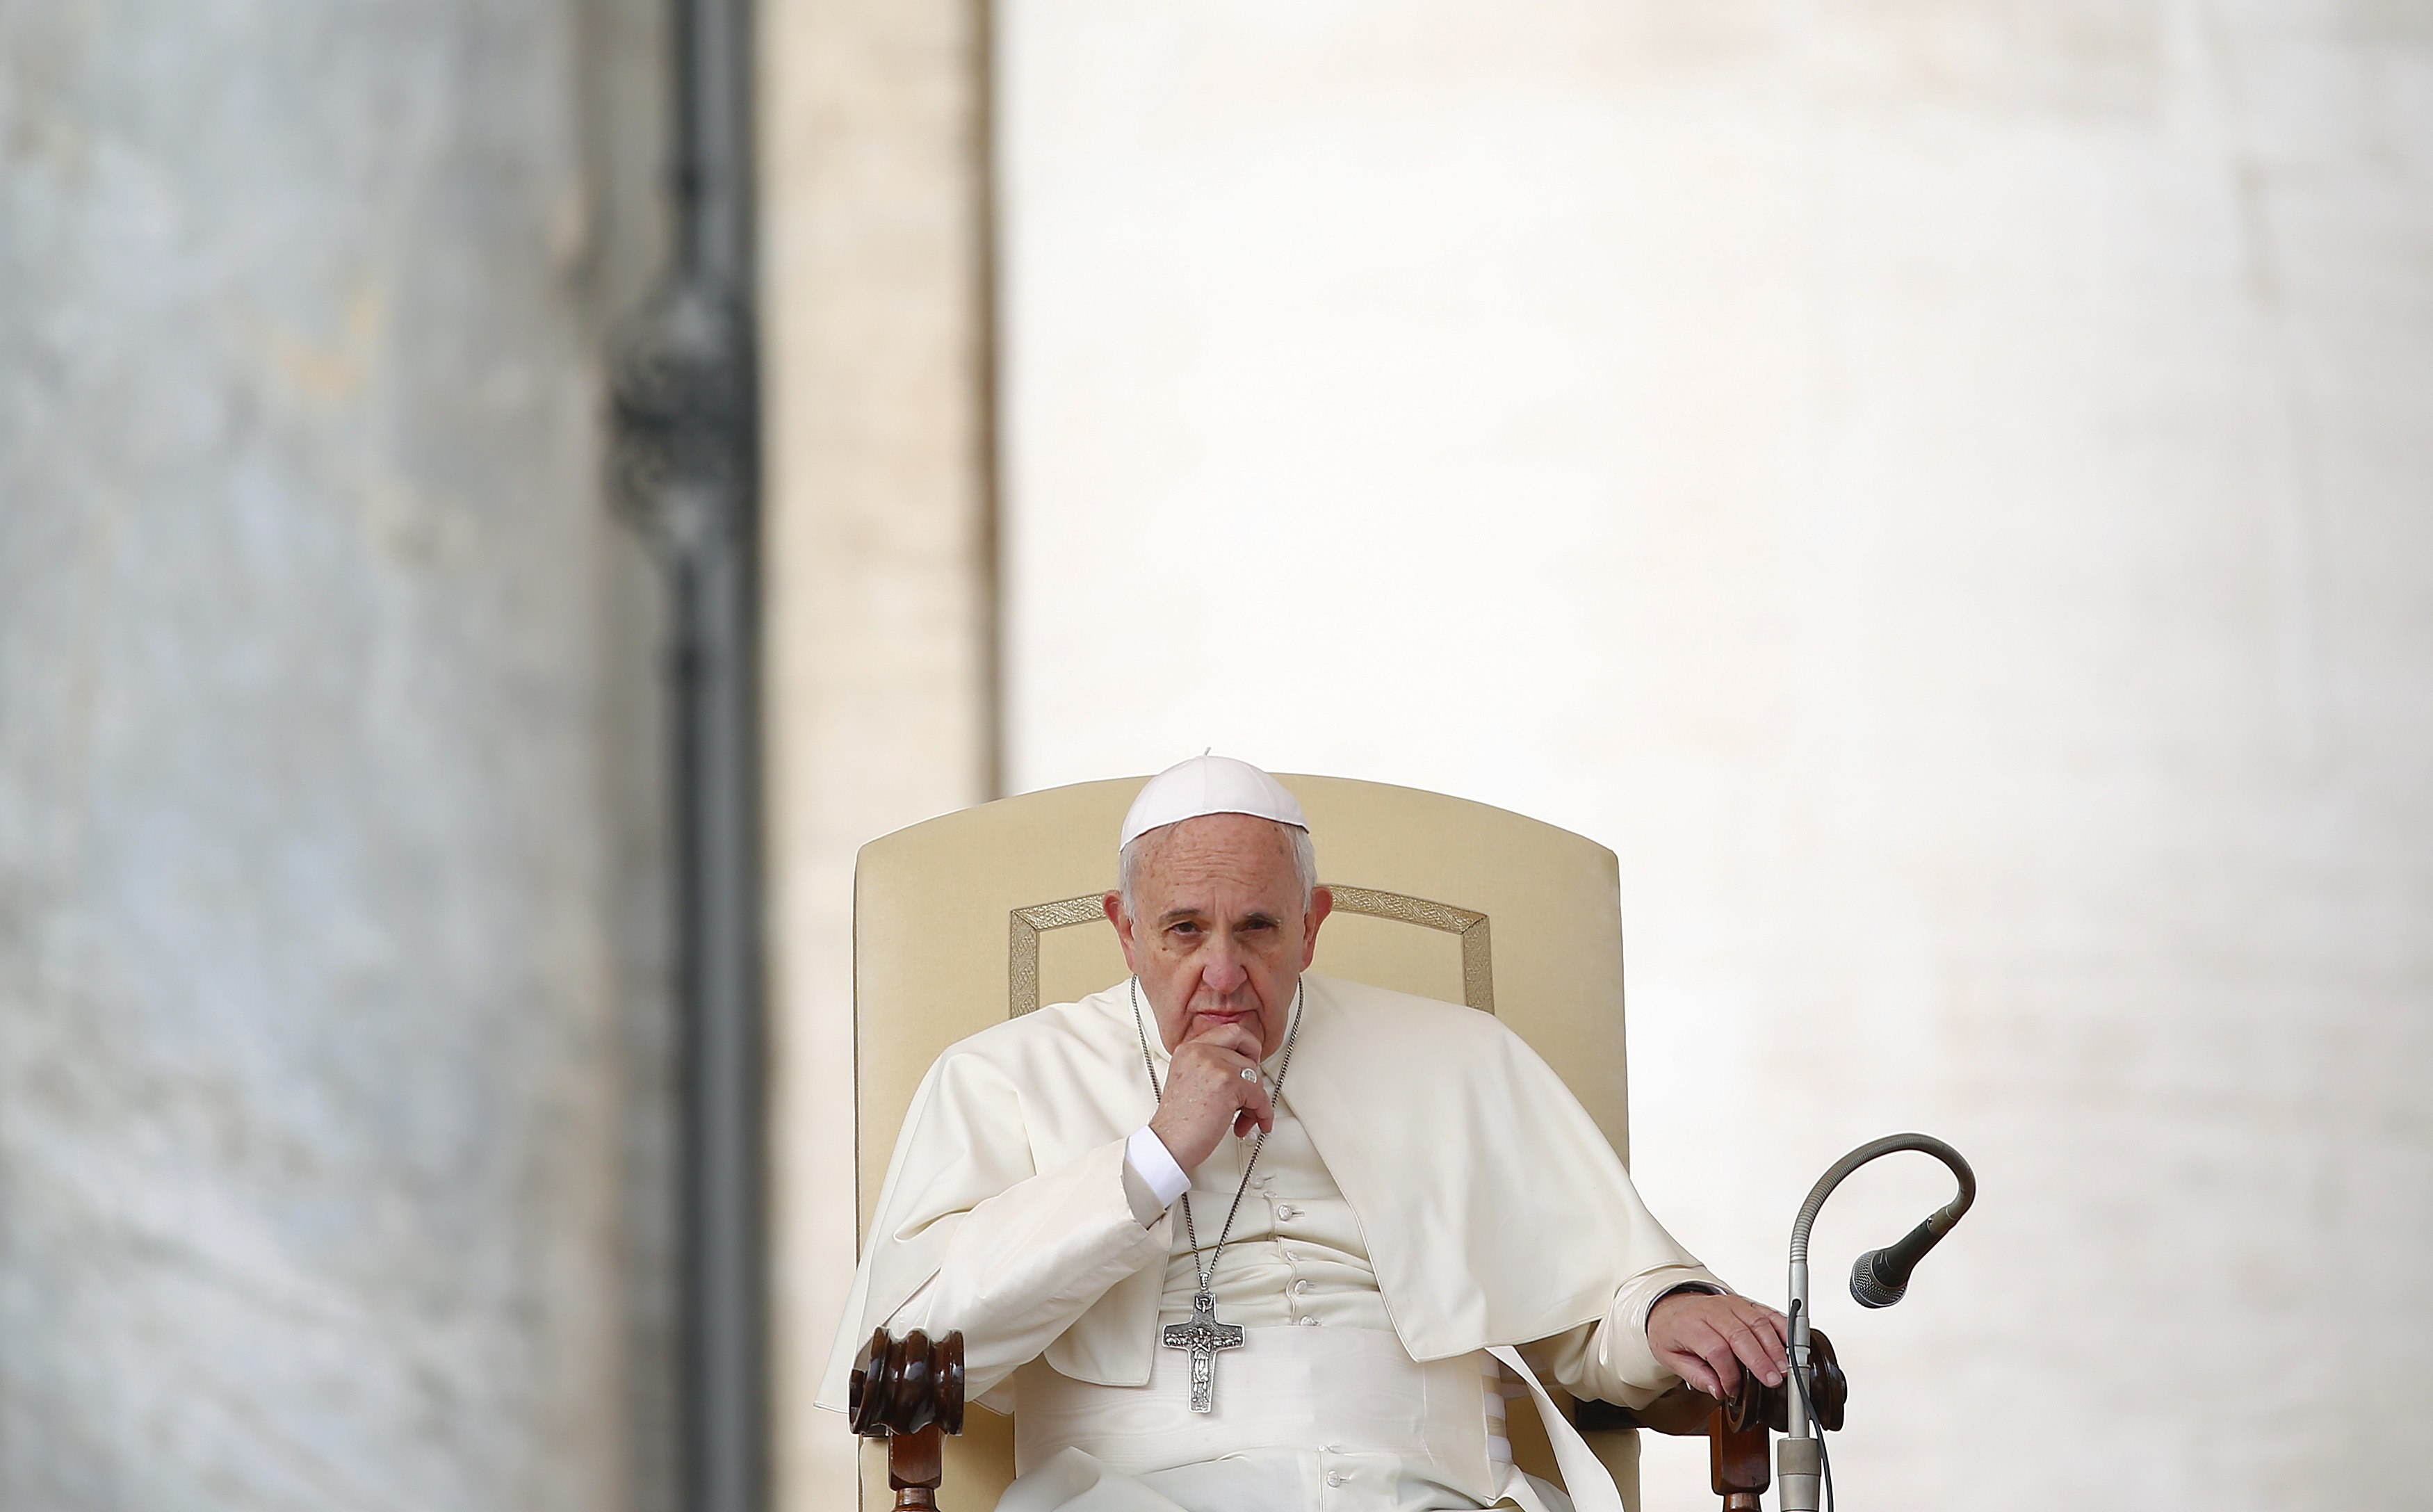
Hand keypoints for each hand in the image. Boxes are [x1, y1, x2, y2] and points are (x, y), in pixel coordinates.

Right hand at [1146, 1021, 1273, 1172]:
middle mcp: (1199, 1051)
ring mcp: (1213, 1065)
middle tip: (1250, 1094)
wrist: (1169, 1144)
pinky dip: (1262, 1113)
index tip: (1251, 1062)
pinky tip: (1253, 1123)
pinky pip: (1259, 1095)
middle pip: (1247, 1053)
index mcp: (1189, 1048)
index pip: (1231, 1031)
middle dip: (1254, 1079)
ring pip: (1255, 1076)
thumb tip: (1244, 1068)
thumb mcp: (1190, 1081)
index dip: (1248, 1047)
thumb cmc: (1179, 1122)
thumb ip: (1212, 1067)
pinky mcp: (1227, 1083)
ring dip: (1256, 1101)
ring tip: (1244, 1118)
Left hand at [1647, 1291, 1789, 1400]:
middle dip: (1760, 1360)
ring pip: (1757, 1322)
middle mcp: (1712, 1311)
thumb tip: (1718, 1390)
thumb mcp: (1670, 1357)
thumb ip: (1695, 1375)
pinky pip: (1767, 1312)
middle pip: (1740, 1334)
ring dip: (1774, 1346)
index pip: (1716, 1349)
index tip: (1732, 1390)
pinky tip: (1790, 1343)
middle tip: (1772, 1380)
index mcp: (1690, 1324)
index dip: (1729, 1373)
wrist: (1671, 1306)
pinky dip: (1782, 1326)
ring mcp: (1730, 1304)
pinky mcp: (1745, 1303)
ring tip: (1783, 1368)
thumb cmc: (1672, 1331)